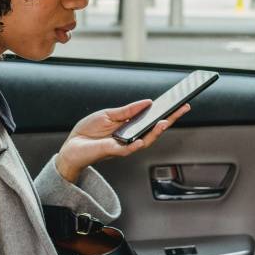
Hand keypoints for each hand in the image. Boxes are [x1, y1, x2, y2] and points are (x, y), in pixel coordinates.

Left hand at [55, 100, 190, 182]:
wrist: (72, 146)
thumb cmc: (88, 131)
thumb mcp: (108, 115)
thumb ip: (127, 110)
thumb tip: (147, 102)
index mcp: (130, 127)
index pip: (151, 119)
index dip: (165, 112)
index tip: (178, 102)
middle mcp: (130, 137)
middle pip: (154, 129)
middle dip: (170, 119)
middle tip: (182, 108)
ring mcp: (124, 145)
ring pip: (146, 140)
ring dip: (157, 131)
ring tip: (167, 121)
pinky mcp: (114, 151)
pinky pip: (128, 149)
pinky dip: (136, 144)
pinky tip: (143, 139)